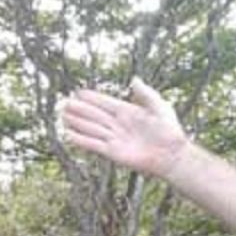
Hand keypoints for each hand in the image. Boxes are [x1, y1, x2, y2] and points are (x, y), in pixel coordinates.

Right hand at [62, 77, 188, 177]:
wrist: (172, 155)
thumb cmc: (170, 131)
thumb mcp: (160, 107)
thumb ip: (146, 94)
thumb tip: (134, 79)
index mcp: (128, 112)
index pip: (105, 103)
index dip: (92, 98)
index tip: (78, 92)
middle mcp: (118, 124)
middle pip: (94, 115)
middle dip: (80, 109)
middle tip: (65, 103)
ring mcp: (114, 138)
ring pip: (91, 128)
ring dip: (77, 122)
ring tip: (63, 116)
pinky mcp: (112, 152)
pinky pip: (93, 144)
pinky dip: (81, 140)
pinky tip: (69, 135)